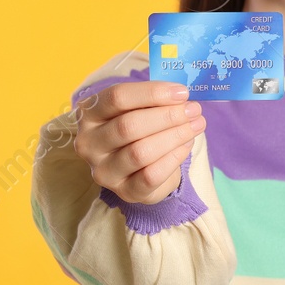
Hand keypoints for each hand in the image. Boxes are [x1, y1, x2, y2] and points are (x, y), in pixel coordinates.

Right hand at [74, 80, 204, 203]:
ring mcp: (104, 171)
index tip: (181, 92)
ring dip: (174, 136)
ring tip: (196, 126)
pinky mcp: (124, 192)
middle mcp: (89, 143)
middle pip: (128, 126)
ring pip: (140, 152)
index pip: (117, 98)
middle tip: (193, 110)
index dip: (152, 93)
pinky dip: (173, 158)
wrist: (140, 166)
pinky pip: (151, 176)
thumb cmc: (139, 128)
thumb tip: (181, 96)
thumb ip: (154, 100)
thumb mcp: (140, 108)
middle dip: (167, 116)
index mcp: (88, 114)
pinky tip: (186, 145)